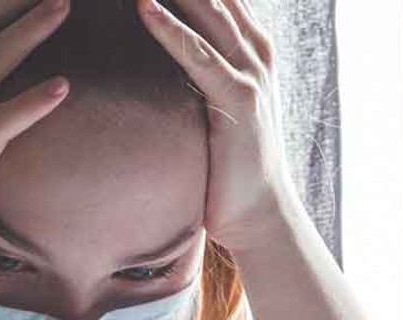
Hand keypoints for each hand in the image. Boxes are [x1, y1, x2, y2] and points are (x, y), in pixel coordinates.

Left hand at [138, 0, 306, 255]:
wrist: (260, 216)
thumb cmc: (227, 162)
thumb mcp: (212, 99)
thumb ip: (195, 64)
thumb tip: (157, 37)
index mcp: (248, 43)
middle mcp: (255, 48)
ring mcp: (251, 72)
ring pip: (205, 7)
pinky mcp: (238, 101)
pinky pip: (198, 55)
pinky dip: (169, 27)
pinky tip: (142, 6)